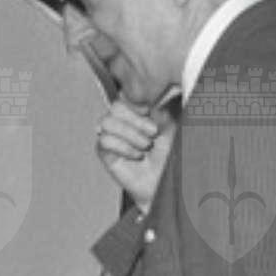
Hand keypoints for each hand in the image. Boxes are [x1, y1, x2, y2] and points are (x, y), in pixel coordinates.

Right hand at [95, 98, 172, 213]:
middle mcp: (123, 123)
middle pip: (115, 106)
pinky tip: (137, 156)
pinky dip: (123, 148)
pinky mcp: (106, 153)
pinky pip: (104, 141)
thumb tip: (161, 92)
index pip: (127, 96)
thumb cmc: (170, 157)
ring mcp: (112, 137)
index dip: (139, 105)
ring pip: (106, 122)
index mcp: (137, 112)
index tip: (154, 117)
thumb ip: (163, 107)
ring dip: (130, 135)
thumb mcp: (171, 127)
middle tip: (153, 134)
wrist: (166, 183)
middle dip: (136, 120)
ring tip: (145, 147)